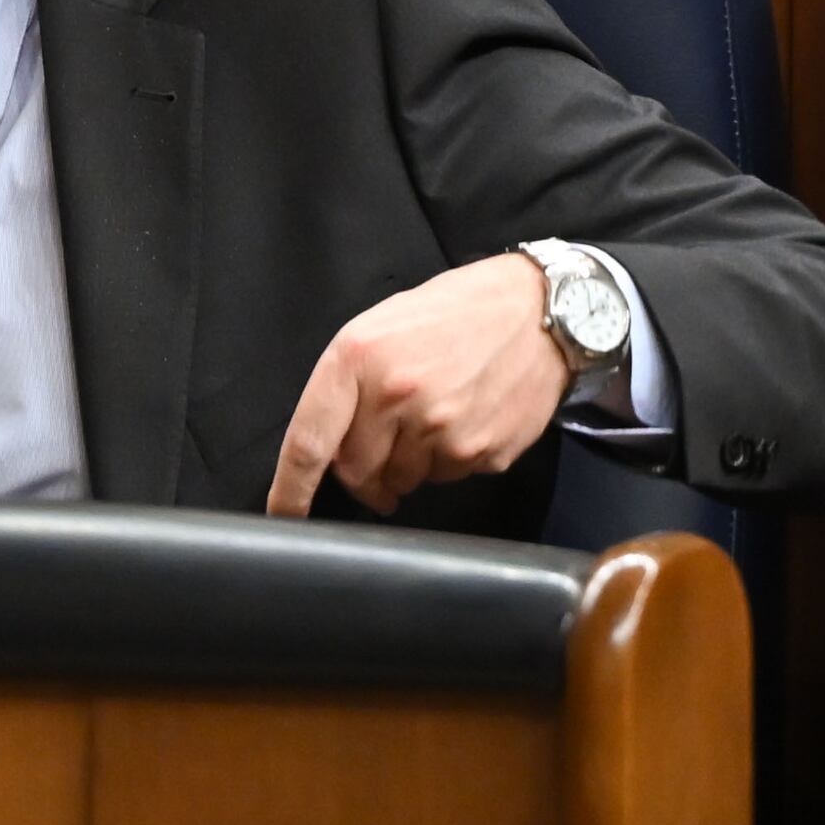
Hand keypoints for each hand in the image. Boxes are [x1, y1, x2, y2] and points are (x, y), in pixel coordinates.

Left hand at [266, 253, 570, 517]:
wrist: (541, 310)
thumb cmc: (456, 312)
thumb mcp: (384, 324)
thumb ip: (350, 382)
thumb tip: (328, 445)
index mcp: (359, 357)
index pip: (310, 442)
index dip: (291, 489)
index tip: (284, 513)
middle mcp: (397, 396)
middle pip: (355, 472)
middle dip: (360, 470)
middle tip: (383, 442)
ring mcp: (442, 430)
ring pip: (402, 480)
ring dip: (408, 462)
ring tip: (434, 415)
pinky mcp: (482, 453)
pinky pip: (447, 477)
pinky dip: (448, 459)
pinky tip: (466, 418)